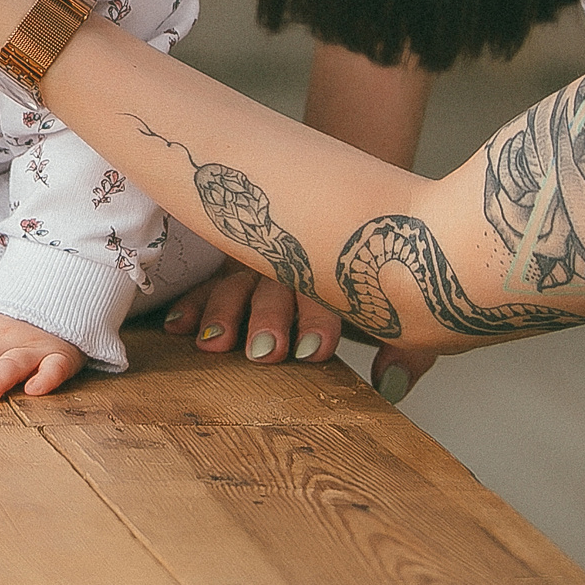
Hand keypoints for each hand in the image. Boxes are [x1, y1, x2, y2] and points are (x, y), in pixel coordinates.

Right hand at [161, 265, 436, 399]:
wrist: (351, 200)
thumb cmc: (377, 266)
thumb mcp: (402, 310)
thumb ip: (406, 349)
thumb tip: (391, 384)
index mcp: (336, 271)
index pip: (328, 293)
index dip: (319, 322)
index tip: (313, 352)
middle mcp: (294, 261)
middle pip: (278, 286)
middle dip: (269, 318)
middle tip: (264, 350)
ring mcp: (260, 260)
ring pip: (239, 282)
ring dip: (224, 313)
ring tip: (211, 343)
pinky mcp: (234, 263)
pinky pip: (209, 283)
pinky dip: (194, 304)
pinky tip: (178, 328)